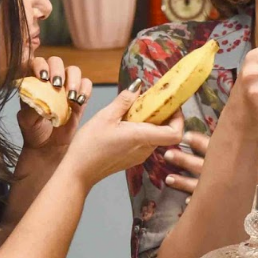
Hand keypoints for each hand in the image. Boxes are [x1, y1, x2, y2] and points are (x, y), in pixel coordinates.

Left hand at [18, 56, 94, 157]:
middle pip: (56, 61)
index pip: (36, 62)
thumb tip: (36, 97)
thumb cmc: (33, 132)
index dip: (40, 65)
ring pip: (73, 70)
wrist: (48, 147)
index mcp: (34, 81)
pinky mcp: (80, 97)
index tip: (43, 77)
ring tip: (70, 96)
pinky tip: (79, 101)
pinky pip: (87, 84)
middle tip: (56, 84)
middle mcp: (50, 80)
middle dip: (57, 70)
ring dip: (73, 79)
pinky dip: (85, 90)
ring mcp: (66, 87)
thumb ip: (30, 108)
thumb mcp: (27, 121)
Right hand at [62, 87, 183, 186]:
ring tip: (132, 110)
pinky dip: (141, 129)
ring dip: (150, 121)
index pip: (176, 132)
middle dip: (162, 114)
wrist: (78, 172)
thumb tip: (138, 85)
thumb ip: (124, 100)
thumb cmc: (89, 146)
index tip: (170, 105)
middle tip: (149, 101)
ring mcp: (140, 155)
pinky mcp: (133, 158)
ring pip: (155, 135)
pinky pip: (145, 141)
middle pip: (166, 131)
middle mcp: (146, 149)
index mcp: (142, 137)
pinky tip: (125, 123)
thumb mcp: (105, 116)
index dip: (179, 118)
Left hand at [163, 130, 257, 232]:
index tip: (187, 135)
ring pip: (205, 189)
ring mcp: (238, 196)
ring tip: (169, 178)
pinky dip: (202, 206)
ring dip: (186, 183)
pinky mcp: (240, 211)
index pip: (221, 148)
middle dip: (186, 160)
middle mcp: (239, 177)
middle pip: (207, 167)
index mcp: (249, 161)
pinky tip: (187, 205)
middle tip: (168, 154)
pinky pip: (215, 208)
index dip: (202, 142)